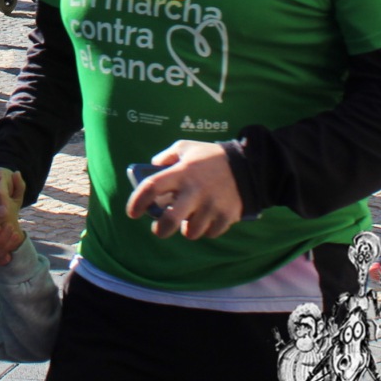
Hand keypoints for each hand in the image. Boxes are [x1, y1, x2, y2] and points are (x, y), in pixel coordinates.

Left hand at [127, 141, 244, 240]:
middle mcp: (195, 190)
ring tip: (189, 219)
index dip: (137, 201)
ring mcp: (212, 205)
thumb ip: (166, 157)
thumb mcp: (186, 148)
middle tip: (159, 229)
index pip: (151, 187)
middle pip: (170, 220)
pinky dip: (206, 229)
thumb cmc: (210, 157)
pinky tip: (207, 219)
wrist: (248, 165)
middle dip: (160, 230)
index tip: (132, 212)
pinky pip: (210, 233)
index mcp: (182, 172)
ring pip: (191, 232)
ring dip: (187, 229)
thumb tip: (151, 167)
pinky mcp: (226, 216)